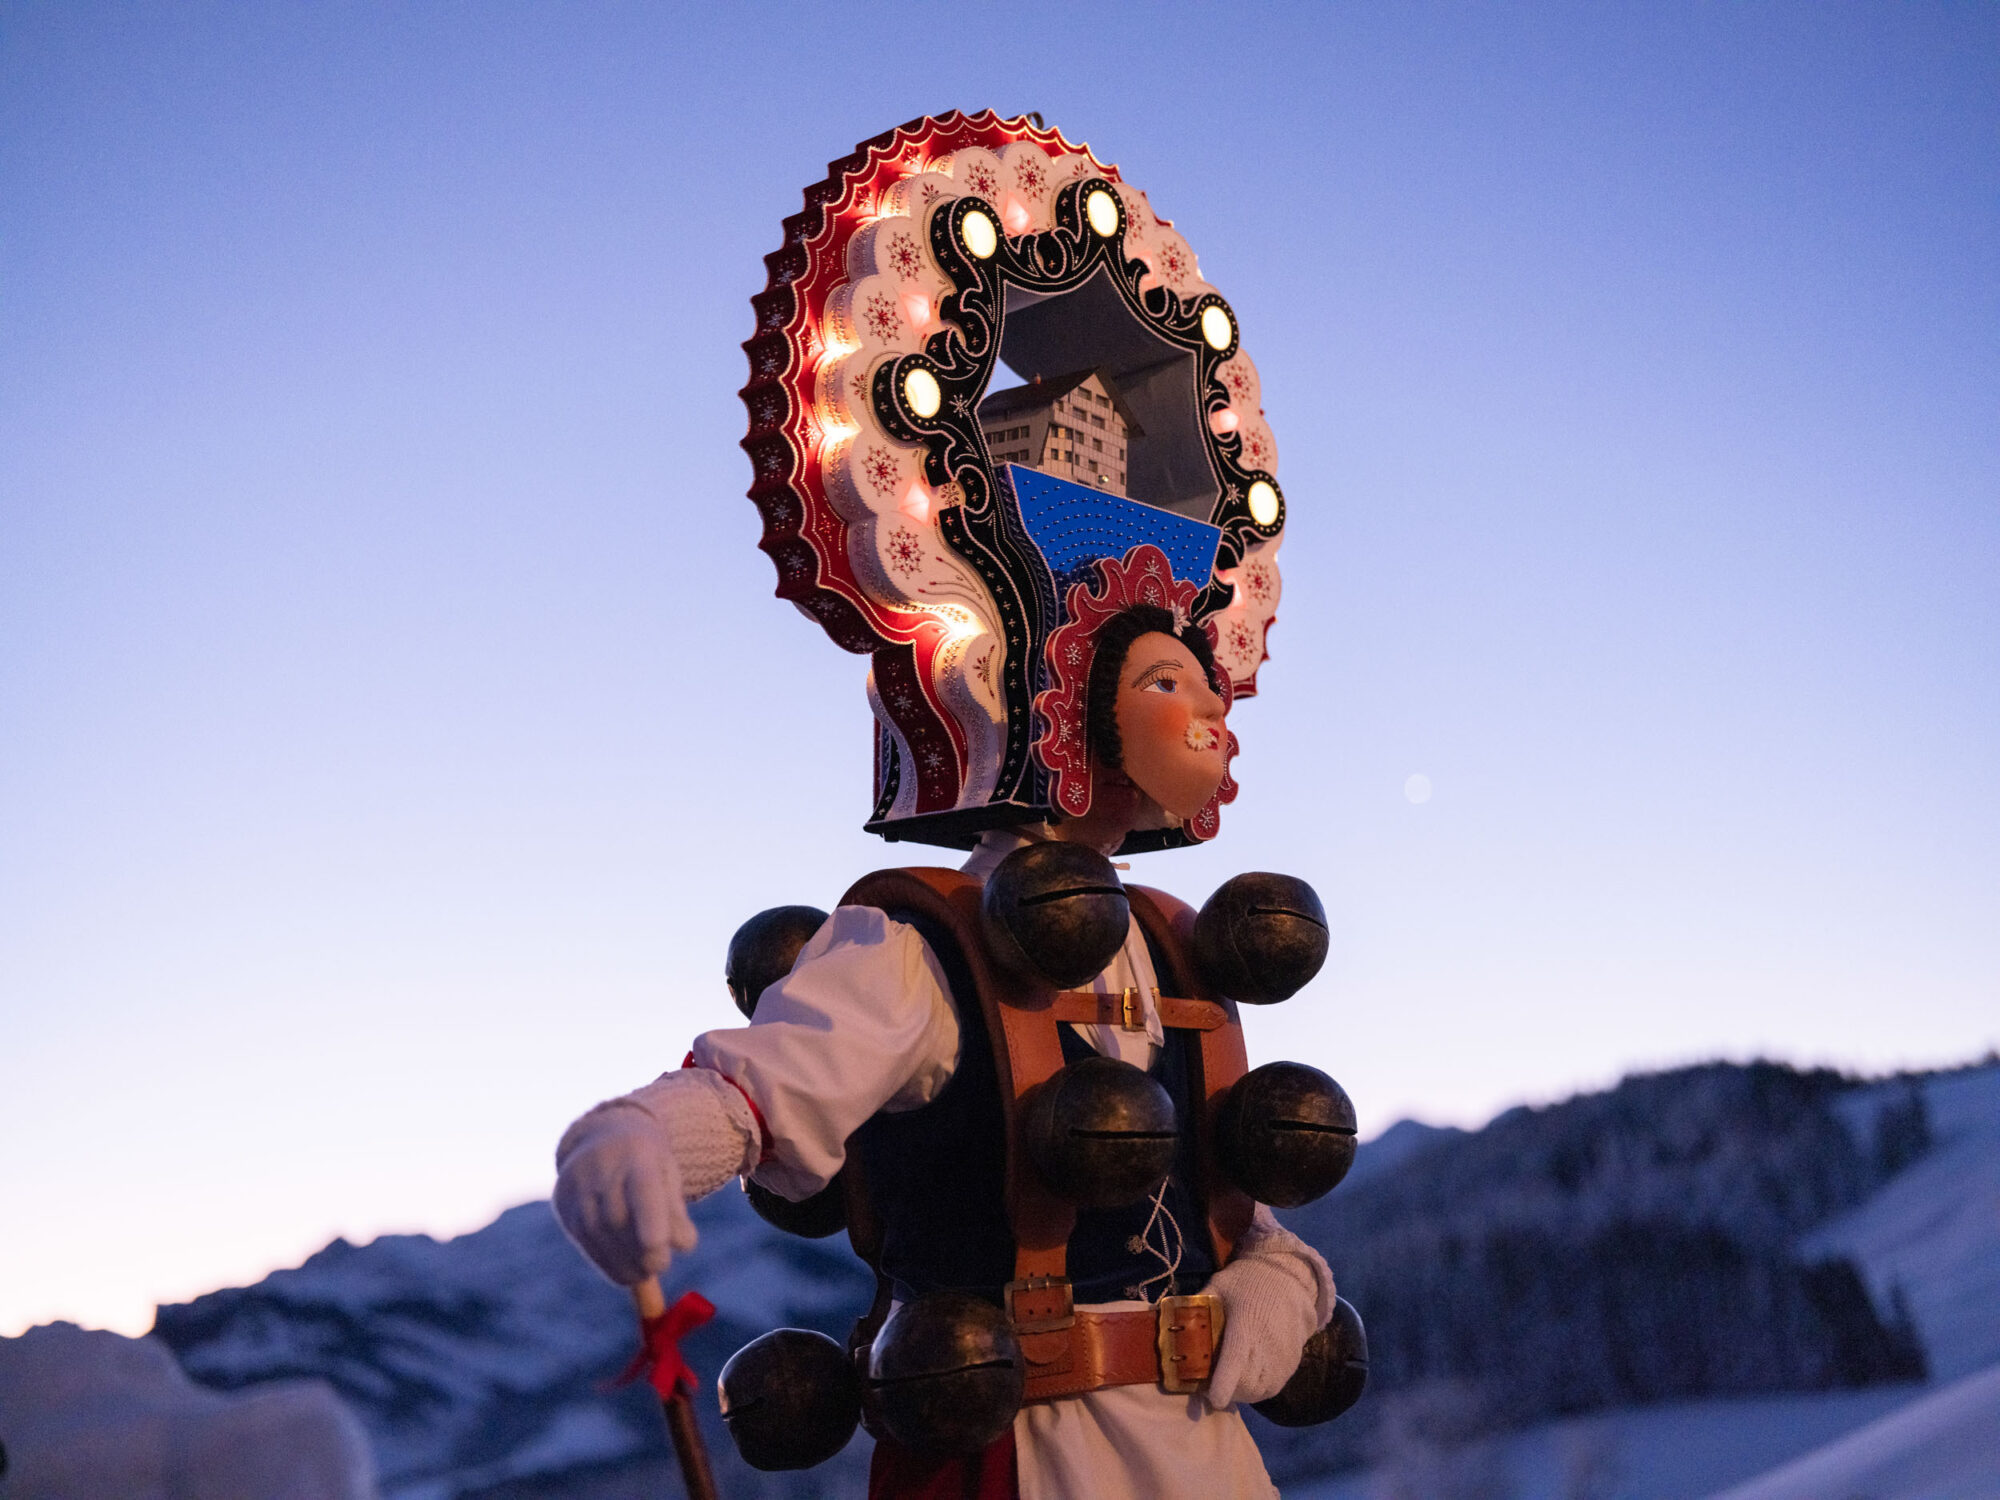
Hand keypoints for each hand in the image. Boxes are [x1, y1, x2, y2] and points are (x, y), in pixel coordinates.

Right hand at [552, 1103, 699, 1285]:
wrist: (602, 1136)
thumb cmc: (647, 1162)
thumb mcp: (667, 1175)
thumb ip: (676, 1210)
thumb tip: (684, 1247)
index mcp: (637, 1152)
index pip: (643, 1187)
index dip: (650, 1219)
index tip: (660, 1247)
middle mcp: (602, 1166)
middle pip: (618, 1216)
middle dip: (640, 1250)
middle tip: (659, 1266)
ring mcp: (578, 1185)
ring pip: (598, 1232)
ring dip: (623, 1262)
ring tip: (645, 1274)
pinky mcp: (564, 1204)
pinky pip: (584, 1239)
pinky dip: (606, 1263)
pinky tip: (625, 1274)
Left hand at [1204, 1211, 1333, 1408]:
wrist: (1289, 1280)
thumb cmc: (1248, 1282)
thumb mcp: (1219, 1285)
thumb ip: (1197, 1305)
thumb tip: (1172, 1322)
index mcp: (1245, 1326)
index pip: (1235, 1361)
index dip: (1224, 1384)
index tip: (1212, 1398)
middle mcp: (1267, 1346)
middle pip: (1245, 1384)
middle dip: (1225, 1391)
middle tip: (1209, 1383)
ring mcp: (1282, 1358)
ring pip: (1259, 1392)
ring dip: (1240, 1393)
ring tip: (1227, 1382)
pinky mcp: (1291, 1364)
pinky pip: (1272, 1389)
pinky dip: (1256, 1391)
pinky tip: (1245, 1380)